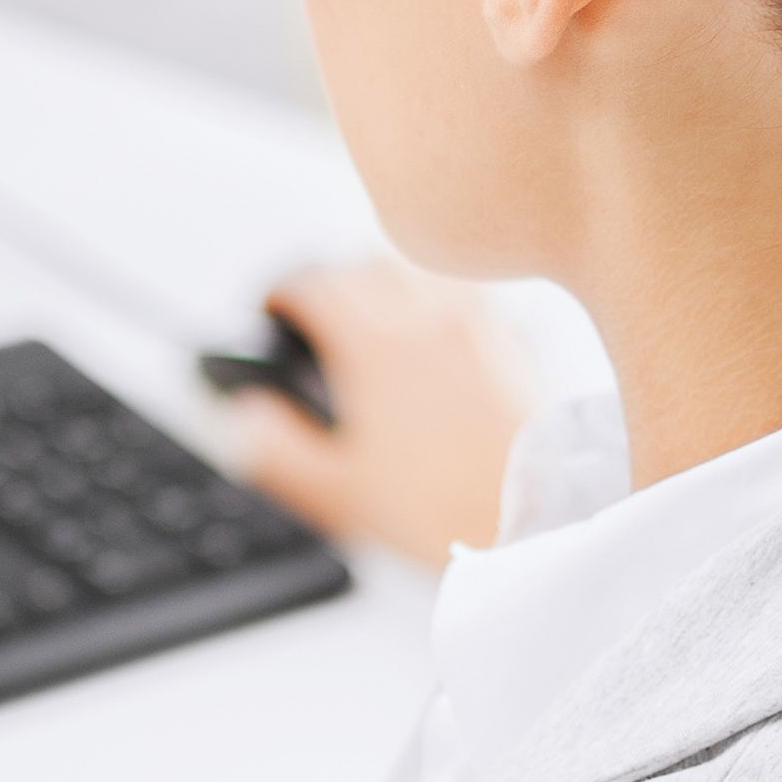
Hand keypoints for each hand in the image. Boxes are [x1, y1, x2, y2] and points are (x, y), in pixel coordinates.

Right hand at [225, 258, 532, 567]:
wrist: (535, 517)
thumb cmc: (443, 509)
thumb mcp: (336, 492)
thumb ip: (276, 449)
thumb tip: (246, 415)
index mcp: (373, 346)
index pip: (312, 286)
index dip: (280, 296)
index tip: (272, 311)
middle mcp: (426, 320)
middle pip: (365, 264)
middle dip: (333, 280)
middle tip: (318, 311)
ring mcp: (478, 325)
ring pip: (422, 272)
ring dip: (389, 283)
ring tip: (376, 316)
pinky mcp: (517, 342)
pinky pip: (471, 297)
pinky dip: (443, 303)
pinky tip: (440, 339)